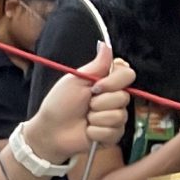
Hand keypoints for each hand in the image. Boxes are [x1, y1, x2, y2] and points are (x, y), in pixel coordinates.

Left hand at [21, 40, 135, 162]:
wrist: (51, 130)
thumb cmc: (59, 103)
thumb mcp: (75, 80)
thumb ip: (96, 65)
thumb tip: (105, 44)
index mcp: (107, 82)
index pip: (128, 75)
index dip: (114, 81)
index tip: (95, 86)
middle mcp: (115, 99)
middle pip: (125, 97)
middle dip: (100, 102)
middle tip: (86, 105)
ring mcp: (116, 118)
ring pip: (119, 116)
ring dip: (96, 118)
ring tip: (85, 119)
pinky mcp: (113, 135)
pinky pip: (113, 131)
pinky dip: (95, 131)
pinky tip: (87, 131)